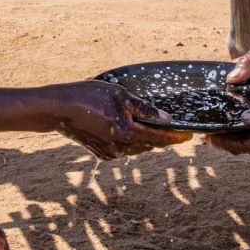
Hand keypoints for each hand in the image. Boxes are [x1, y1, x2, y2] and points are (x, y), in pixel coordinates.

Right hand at [44, 82, 186, 158]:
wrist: (59, 109)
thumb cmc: (89, 96)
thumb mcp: (120, 95)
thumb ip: (145, 109)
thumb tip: (168, 118)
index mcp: (128, 132)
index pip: (160, 137)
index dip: (176, 137)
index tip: (189, 136)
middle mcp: (121, 147)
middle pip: (150, 145)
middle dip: (163, 138)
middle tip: (176, 132)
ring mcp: (110, 153)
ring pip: (137, 148)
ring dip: (147, 141)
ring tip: (156, 131)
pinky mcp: (102, 154)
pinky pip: (124, 150)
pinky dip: (131, 142)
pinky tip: (131, 132)